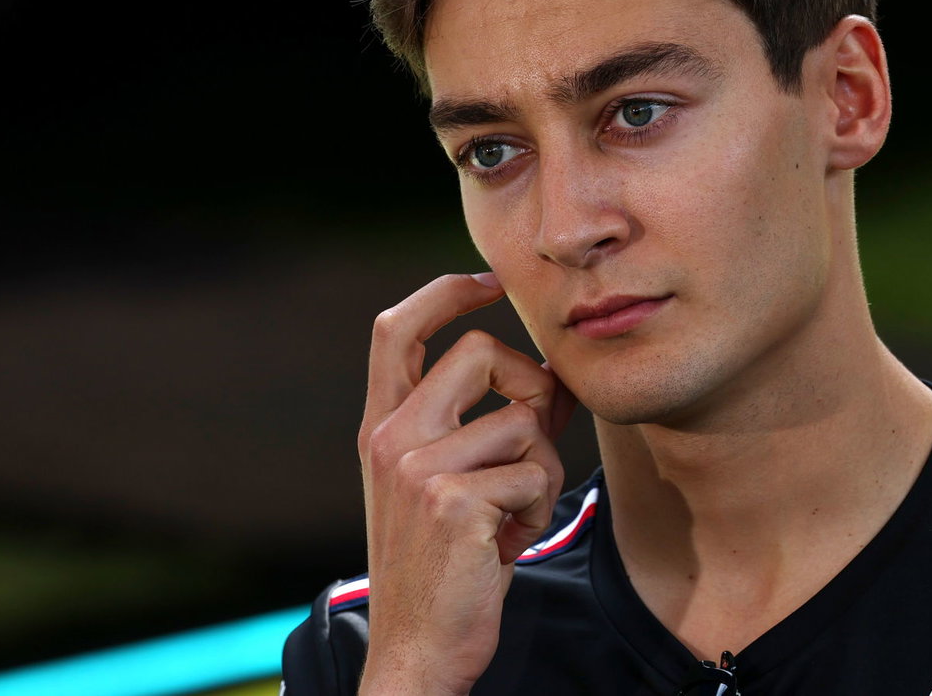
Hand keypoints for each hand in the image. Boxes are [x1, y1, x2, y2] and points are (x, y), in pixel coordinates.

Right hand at [357, 272, 576, 695]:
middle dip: (531, 387)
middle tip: (536, 440)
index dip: (445, 292)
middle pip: (482, 352)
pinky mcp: (453, 501)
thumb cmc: (446, 565)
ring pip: (524, 421)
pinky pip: (536, 473)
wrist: (418, 648)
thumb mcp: (447, 485)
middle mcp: (389, 437)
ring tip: (515, 516)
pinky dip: (539, 509)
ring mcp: (416, 467)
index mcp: (381, 428)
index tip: (489, 282)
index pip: (397, 329)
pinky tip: (509, 543)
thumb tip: (550, 377)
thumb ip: (479, 427)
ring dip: (543, 471)